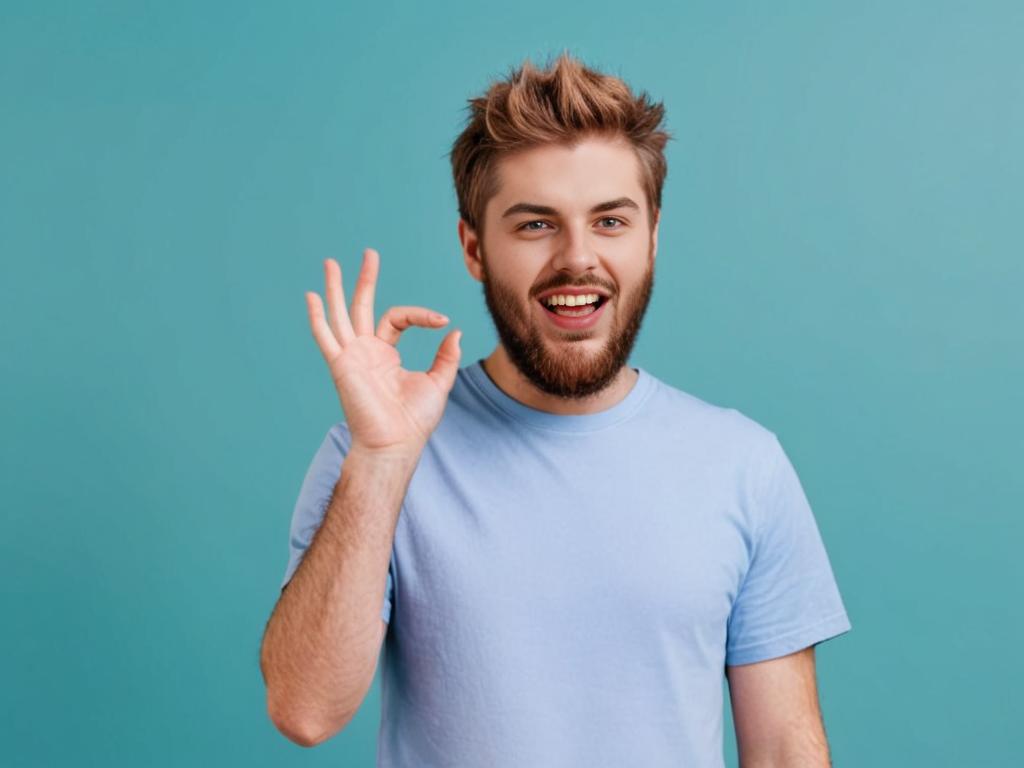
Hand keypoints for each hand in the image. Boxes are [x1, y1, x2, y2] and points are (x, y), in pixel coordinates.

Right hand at [305, 248, 461, 456]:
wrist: (395, 443)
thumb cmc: (414, 420)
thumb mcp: (438, 383)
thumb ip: (445, 356)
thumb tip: (455, 331)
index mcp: (386, 354)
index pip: (397, 318)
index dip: (420, 314)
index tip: (442, 320)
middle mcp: (366, 352)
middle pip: (362, 306)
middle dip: (365, 280)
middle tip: (370, 253)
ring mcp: (351, 357)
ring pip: (340, 314)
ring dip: (336, 288)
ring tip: (331, 262)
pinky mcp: (341, 365)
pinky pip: (325, 337)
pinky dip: (317, 317)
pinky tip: (312, 296)